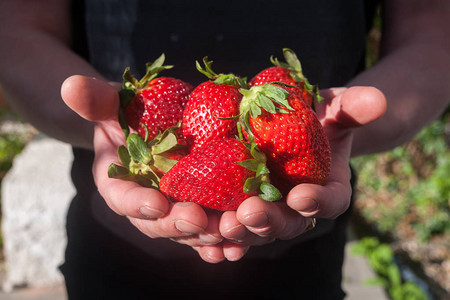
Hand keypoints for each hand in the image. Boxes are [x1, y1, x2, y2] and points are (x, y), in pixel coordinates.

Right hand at [61, 75, 225, 262]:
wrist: (154, 127)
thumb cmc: (131, 116)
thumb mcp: (113, 106)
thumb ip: (95, 101)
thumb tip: (70, 85)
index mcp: (119, 184)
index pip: (122, 198)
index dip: (137, 203)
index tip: (155, 202)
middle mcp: (145, 206)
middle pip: (158, 223)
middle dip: (177, 223)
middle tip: (198, 219)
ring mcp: (174, 211)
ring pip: (188, 233)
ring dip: (207, 235)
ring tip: (226, 230)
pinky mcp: (199, 211)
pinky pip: (210, 231)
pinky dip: (223, 242)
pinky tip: (237, 245)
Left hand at [219, 86, 386, 257]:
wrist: (290, 125)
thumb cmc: (316, 117)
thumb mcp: (334, 108)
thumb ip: (353, 108)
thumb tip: (377, 100)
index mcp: (329, 189)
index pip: (330, 201)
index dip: (318, 202)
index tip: (302, 196)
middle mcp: (299, 208)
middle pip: (288, 223)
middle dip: (269, 221)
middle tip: (249, 214)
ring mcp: (270, 211)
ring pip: (256, 230)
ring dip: (239, 231)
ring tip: (221, 225)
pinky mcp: (242, 208)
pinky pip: (232, 226)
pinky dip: (219, 237)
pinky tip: (204, 235)